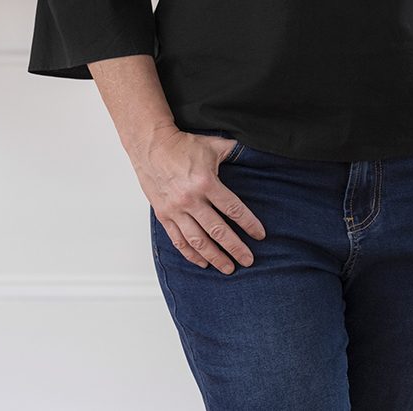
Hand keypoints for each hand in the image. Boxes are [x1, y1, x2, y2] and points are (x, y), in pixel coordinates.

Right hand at [130, 126, 265, 272]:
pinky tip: (203, 262)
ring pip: (198, 241)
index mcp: (206, 182)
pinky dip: (191, 254)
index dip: (249, 224)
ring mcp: (176, 210)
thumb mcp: (214, 145)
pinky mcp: (164, 215)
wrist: (152, 146)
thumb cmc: (183, 145)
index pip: (232, 209)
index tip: (260, 235)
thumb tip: (254, 152)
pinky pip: (179, 241)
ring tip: (228, 268)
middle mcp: (191, 200)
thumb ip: (235, 151)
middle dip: (235, 248)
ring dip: (214, 257)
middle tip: (248, 260)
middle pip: (217, 231)